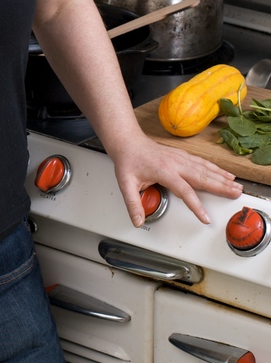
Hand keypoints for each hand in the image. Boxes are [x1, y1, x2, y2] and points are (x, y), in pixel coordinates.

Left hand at [111, 136, 243, 226]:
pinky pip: (203, 163)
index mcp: (164, 172)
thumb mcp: (126, 184)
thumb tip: (138, 221)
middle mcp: (176, 164)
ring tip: (236, 185)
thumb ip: (133, 204)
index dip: (196, 206)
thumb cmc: (128, 161)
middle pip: (203, 177)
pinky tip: (225, 174)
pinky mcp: (182, 156)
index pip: (184, 191)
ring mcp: (180, 158)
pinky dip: (216, 169)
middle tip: (236, 195)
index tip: (205, 218)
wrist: (128, 142)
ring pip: (206, 169)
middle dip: (221, 187)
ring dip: (222, 177)